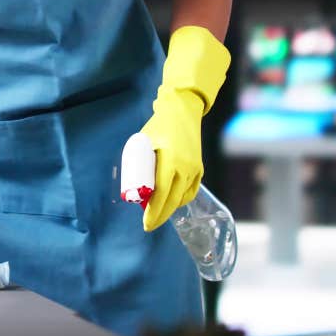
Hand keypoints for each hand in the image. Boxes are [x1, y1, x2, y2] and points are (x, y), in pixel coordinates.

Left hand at [140, 26, 230, 230]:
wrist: (182, 110)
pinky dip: (181, 199)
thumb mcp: (144, 143)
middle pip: (172, 200)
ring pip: (182, 197)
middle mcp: (186, 168)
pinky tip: (171, 201)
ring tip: (156, 212)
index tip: (145, 223)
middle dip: (160, 215)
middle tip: (149, 225)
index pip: (160, 194)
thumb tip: (135, 188)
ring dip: (170, 207)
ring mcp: (195, 169)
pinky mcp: (200, 168)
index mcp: (170, 161)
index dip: (153, 212)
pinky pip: (190, 190)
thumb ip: (140, 165)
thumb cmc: (158, 126)